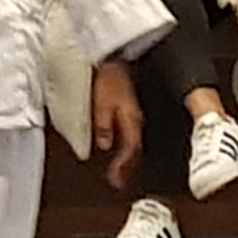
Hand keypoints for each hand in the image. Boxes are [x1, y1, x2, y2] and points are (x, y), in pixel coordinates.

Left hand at [91, 59, 143, 190]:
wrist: (115, 56)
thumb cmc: (108, 76)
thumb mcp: (102, 104)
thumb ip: (103, 126)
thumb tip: (104, 144)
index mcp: (131, 121)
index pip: (130, 150)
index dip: (123, 168)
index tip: (116, 181)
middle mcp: (135, 119)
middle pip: (134, 149)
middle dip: (126, 166)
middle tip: (118, 180)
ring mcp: (134, 112)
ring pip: (132, 140)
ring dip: (126, 156)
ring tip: (118, 168)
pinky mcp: (129, 106)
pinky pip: (129, 129)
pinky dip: (124, 141)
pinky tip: (117, 144)